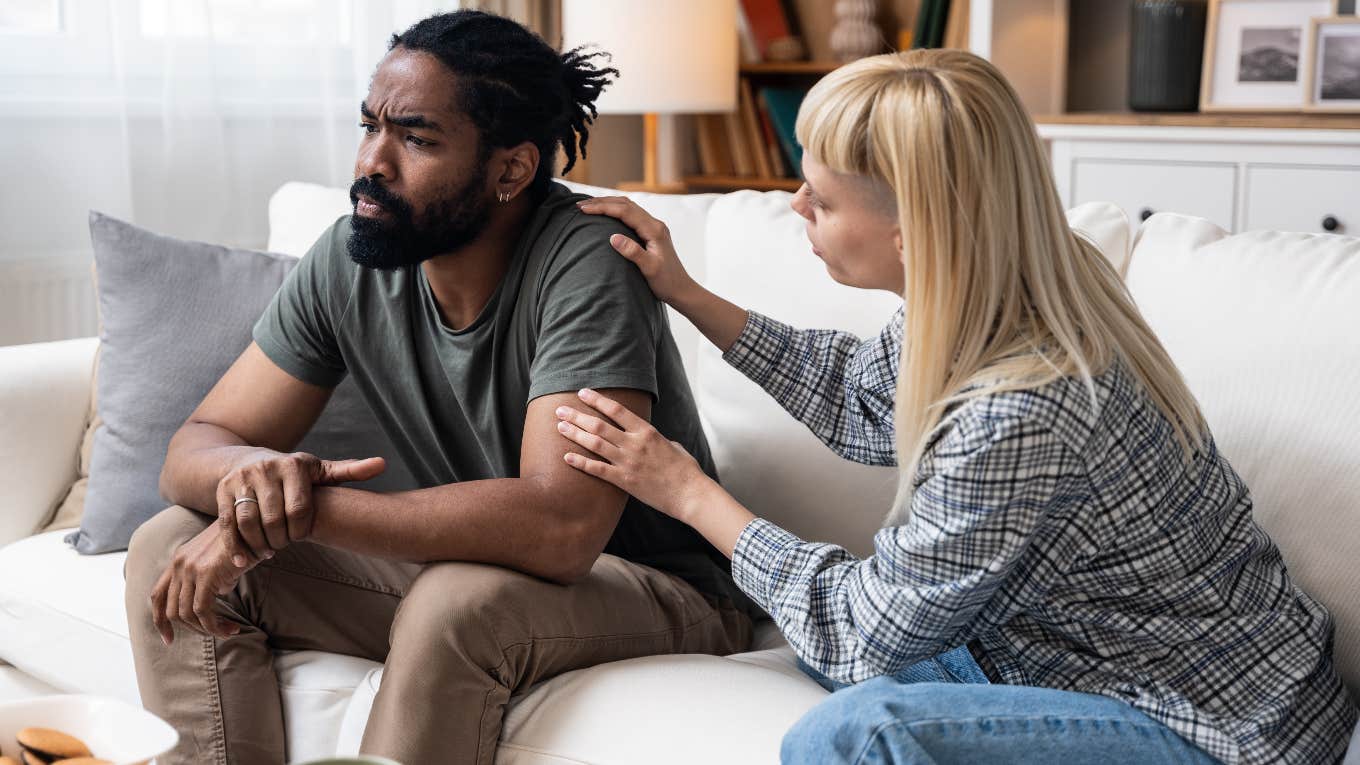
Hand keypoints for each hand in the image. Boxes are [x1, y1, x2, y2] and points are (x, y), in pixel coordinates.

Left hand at [149, 523, 259, 643]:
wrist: (254, 522)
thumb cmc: (243, 541)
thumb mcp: (220, 560)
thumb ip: (210, 578)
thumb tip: (217, 595)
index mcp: (179, 560)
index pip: (158, 595)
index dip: (160, 621)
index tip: (168, 639)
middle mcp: (179, 564)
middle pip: (172, 610)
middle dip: (191, 629)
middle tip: (215, 633)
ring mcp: (190, 569)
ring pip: (187, 614)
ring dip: (208, 629)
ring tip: (228, 631)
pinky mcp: (206, 574)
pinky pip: (203, 611)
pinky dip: (215, 625)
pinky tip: (231, 628)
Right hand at [216, 452, 385, 565]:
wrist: (249, 460)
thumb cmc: (294, 473)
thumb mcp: (320, 471)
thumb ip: (350, 471)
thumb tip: (382, 464)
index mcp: (295, 465)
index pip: (299, 509)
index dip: (301, 530)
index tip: (302, 538)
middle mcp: (266, 468)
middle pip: (273, 519)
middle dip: (280, 540)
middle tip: (285, 547)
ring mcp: (242, 479)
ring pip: (248, 522)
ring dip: (258, 544)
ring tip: (268, 552)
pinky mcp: (222, 490)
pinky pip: (227, 524)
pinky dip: (234, 546)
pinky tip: (242, 561)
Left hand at [555, 388, 714, 522]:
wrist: (690, 493)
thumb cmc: (685, 469)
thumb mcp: (672, 445)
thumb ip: (655, 439)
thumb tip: (647, 437)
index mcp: (647, 431)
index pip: (616, 410)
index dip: (597, 400)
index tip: (582, 392)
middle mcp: (634, 444)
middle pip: (599, 425)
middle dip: (577, 416)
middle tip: (560, 410)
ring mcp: (628, 462)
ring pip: (595, 444)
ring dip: (575, 434)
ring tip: (560, 427)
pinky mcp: (625, 481)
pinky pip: (597, 469)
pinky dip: (580, 462)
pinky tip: (566, 457)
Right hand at [576, 197, 697, 305]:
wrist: (681, 289)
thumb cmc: (666, 282)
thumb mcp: (649, 269)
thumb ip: (633, 252)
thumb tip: (612, 237)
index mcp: (654, 230)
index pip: (625, 211)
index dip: (603, 207)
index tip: (584, 209)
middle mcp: (655, 224)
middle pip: (626, 204)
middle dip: (602, 202)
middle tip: (580, 205)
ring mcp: (654, 227)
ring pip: (628, 207)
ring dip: (609, 204)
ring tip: (589, 206)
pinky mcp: (651, 233)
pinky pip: (631, 215)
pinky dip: (616, 211)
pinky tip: (606, 215)